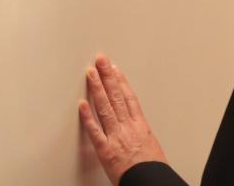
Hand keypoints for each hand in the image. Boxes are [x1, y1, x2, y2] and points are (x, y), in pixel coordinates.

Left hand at [78, 54, 167, 184]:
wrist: (149, 182)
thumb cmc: (151, 169)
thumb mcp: (151, 145)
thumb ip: (140, 132)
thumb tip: (135, 126)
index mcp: (140, 126)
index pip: (128, 97)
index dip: (120, 81)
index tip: (115, 69)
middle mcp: (127, 128)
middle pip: (116, 96)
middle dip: (107, 76)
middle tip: (100, 60)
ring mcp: (116, 137)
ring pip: (105, 108)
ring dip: (97, 88)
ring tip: (90, 73)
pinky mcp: (105, 150)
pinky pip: (94, 131)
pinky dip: (87, 117)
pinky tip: (81, 104)